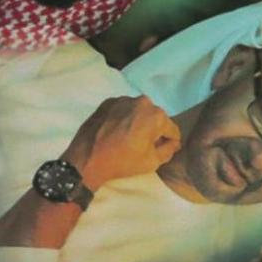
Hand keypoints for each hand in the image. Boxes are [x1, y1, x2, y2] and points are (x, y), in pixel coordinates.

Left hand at [63, 95, 179, 187]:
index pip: (172, 129)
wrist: (87, 157)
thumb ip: (169, 150)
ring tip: (128, 138)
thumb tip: (173, 143)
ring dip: (137, 122)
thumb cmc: (123, 161)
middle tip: (143, 145)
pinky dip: (123, 118)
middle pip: (155, 118)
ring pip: (138, 112)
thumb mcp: (152, 162)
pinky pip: (123, 110)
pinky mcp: (108, 102)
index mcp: (156, 115)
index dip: (170, 141)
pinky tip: (116, 132)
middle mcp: (142, 102)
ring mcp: (123, 99)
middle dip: (153, 130)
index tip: (164, 149)